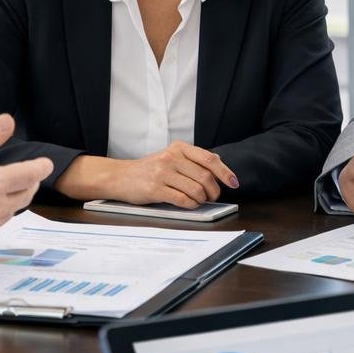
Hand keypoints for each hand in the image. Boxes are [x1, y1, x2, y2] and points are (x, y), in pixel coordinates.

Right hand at [115, 141, 238, 207]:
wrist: (120, 177)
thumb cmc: (148, 169)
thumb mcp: (170, 156)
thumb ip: (191, 159)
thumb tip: (218, 162)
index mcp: (178, 148)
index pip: (208, 159)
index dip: (225, 172)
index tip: (234, 183)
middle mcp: (171, 157)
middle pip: (205, 176)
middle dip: (214, 190)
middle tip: (213, 197)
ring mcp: (162, 173)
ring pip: (195, 189)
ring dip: (202, 199)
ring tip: (199, 201)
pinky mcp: (155, 189)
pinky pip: (182, 199)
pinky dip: (191, 205)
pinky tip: (190, 204)